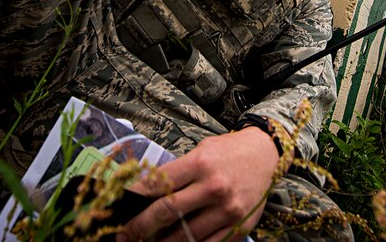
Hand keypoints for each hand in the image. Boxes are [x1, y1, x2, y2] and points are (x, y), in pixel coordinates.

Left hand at [118, 127, 278, 241]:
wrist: (266, 153)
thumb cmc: (228, 151)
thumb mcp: (200, 151)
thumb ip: (177, 173)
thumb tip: (147, 195)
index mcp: (200, 164)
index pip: (159, 185)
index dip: (135, 199)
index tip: (120, 209)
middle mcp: (214, 187)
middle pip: (168, 212)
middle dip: (141, 226)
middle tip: (125, 234)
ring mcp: (228, 209)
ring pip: (186, 235)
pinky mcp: (240, 226)